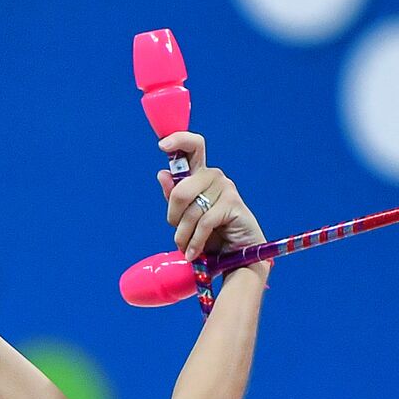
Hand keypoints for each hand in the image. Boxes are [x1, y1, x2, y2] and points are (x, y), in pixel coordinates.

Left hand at [156, 132, 265, 264]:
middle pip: (181, 190)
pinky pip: (204, 222)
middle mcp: (214, 176)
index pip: (192, 147)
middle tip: (178, 235)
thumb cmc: (212, 236)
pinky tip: (194, 253)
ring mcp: (226, 187)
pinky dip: (196, 242)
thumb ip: (174, 198)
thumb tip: (162, 173)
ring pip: (191, 210)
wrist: (237, 258)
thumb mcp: (186, 218)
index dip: (178, 141)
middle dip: (174, 217)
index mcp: (200, 175)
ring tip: (187, 248)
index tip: (162, 145)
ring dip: (184, 236)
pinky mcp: (234, 203)